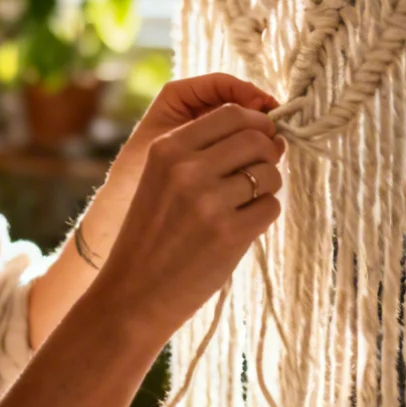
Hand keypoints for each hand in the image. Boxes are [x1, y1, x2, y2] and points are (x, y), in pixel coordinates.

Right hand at [96, 102, 286, 341]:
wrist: (132, 292)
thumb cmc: (152, 233)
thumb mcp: (162, 178)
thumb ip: (206, 151)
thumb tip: (273, 135)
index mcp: (167, 148)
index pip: (231, 114)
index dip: (256, 123)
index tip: (260, 138)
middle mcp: (187, 169)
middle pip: (256, 139)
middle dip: (266, 153)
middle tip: (257, 172)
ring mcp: (209, 202)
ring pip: (270, 173)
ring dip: (268, 185)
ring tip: (245, 202)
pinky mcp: (230, 234)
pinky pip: (271, 207)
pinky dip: (263, 214)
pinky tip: (241, 226)